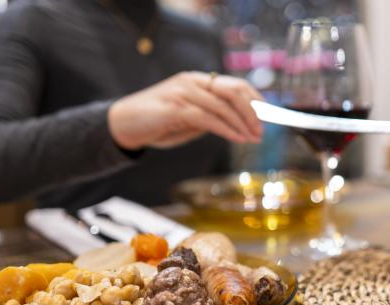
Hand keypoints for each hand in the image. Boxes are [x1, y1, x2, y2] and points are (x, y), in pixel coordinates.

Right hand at [108, 72, 263, 149]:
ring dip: (243, 123)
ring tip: (254, 138)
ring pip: (224, 105)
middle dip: (253, 111)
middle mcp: (192, 82)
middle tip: (262, 131)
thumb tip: (239, 123)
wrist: (122, 125)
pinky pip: (209, 117)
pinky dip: (227, 129)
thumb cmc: (157, 123)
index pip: (235, 84)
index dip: (255, 99)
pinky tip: (237, 138)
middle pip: (234, 91)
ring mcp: (183, 93)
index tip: (268, 116)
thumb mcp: (189, 119)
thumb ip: (210, 117)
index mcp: (197, 80)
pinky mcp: (175, 108)